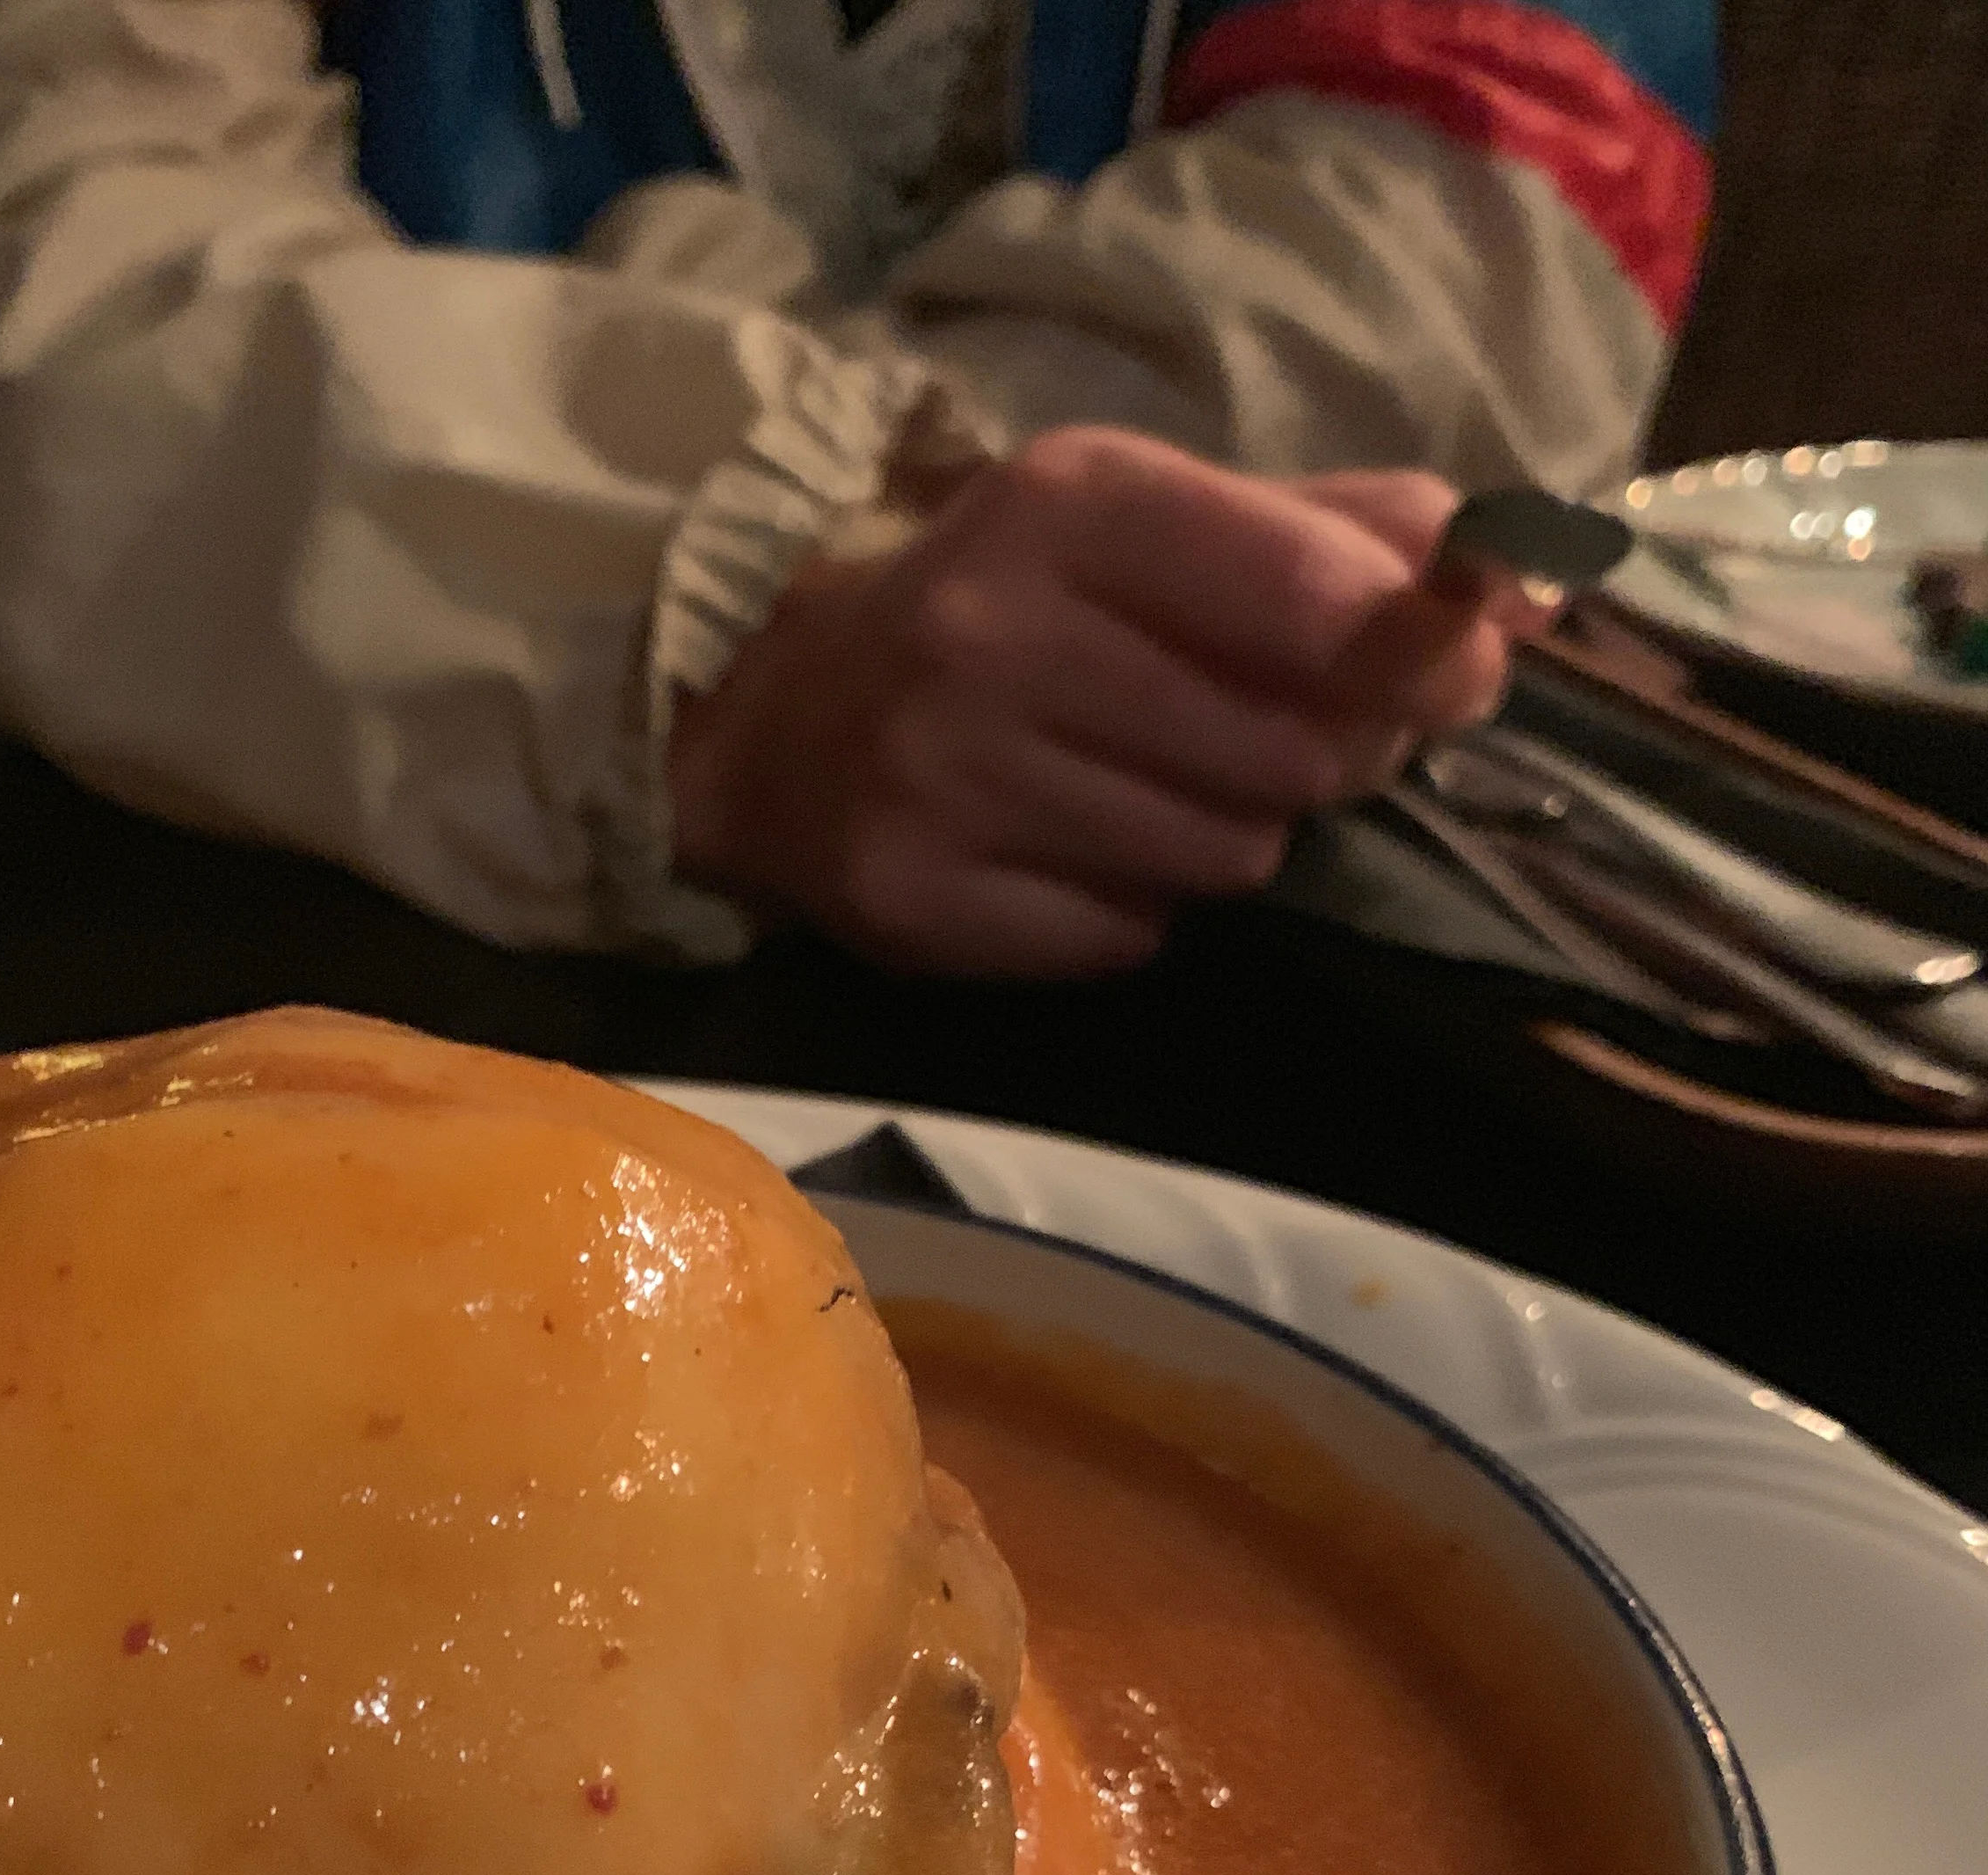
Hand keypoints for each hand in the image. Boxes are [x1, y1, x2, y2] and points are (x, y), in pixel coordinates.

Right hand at [666, 429, 1544, 977]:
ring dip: (1230, 837)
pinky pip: (1128, 936)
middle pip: (1289, 749)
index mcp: (1076, 505)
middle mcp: (999, 634)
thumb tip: (1529, 576)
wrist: (778, 711)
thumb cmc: (1014, 604)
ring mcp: (949, 777)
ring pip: (1221, 855)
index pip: (1312, 593)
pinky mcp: (921, 900)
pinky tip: (1079, 853)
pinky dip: (1135, 909)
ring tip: (1159, 792)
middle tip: (1280, 744)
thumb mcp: (1158, 521)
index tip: (1462, 675)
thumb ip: (1343, 535)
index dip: (1421, 650)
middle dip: (1322, 759)